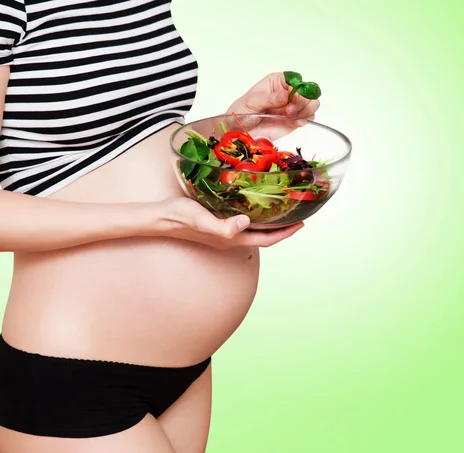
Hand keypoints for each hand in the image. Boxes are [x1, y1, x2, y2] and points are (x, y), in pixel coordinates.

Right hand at [155, 197, 303, 249]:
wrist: (160, 218)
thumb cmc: (180, 218)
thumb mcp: (201, 219)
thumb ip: (222, 225)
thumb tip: (244, 223)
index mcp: (231, 239)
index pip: (266, 239)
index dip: (286, 233)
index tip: (302, 222)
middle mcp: (231, 238)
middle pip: (264, 235)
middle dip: (283, 226)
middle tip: (298, 212)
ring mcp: (224, 231)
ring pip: (254, 229)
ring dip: (270, 221)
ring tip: (282, 207)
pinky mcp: (217, 223)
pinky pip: (243, 221)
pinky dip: (255, 214)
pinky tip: (255, 202)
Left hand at [226, 72, 320, 121]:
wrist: (238, 131)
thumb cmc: (241, 112)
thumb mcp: (252, 102)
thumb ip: (269, 98)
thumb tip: (286, 96)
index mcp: (278, 82)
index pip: (296, 80)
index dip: (298, 88)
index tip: (292, 98)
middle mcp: (288, 92)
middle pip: (308, 92)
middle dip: (303, 101)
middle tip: (289, 111)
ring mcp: (292, 107)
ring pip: (312, 104)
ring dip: (305, 110)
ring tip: (290, 117)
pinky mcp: (294, 121)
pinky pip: (308, 118)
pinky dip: (304, 120)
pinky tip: (293, 123)